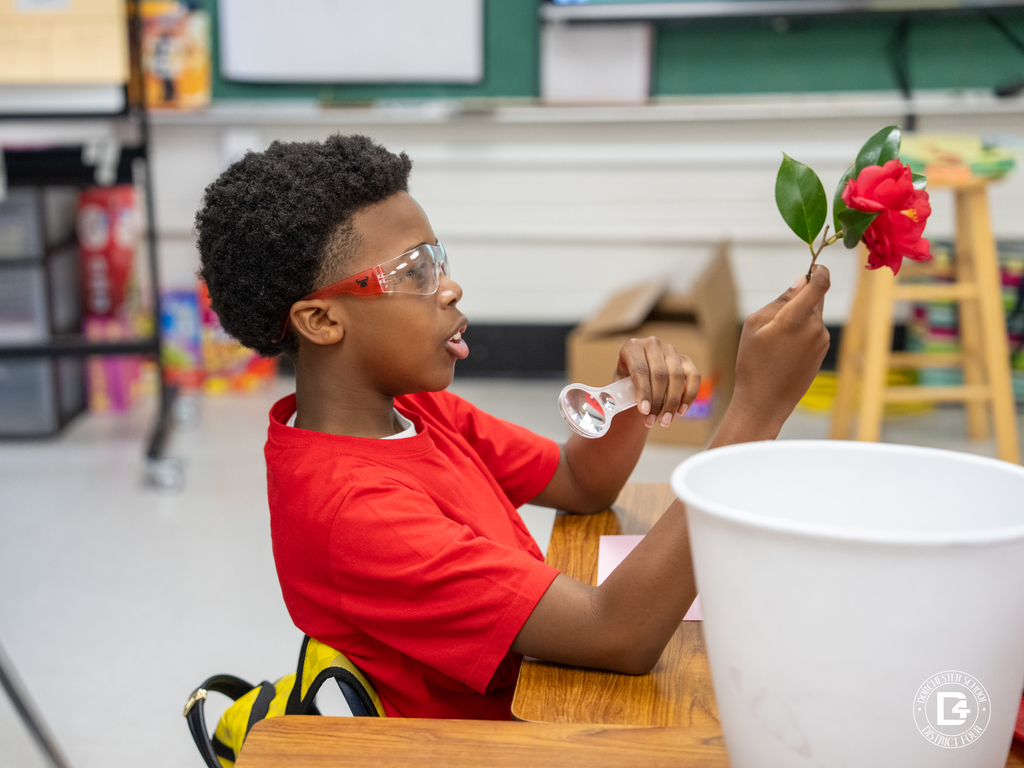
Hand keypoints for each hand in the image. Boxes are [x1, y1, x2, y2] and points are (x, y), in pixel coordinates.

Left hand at [615, 337, 700, 428]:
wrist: (638, 375)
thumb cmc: (626, 381)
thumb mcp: (619, 384)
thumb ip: (620, 393)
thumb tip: (616, 407)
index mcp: (632, 347)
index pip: (640, 370)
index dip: (643, 392)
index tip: (644, 411)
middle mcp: (653, 344)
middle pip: (660, 374)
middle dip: (657, 402)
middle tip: (653, 421)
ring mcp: (671, 350)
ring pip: (677, 377)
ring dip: (672, 403)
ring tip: (665, 421)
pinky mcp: (686, 359)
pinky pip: (694, 376)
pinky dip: (690, 395)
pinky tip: (681, 411)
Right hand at [730, 265, 830, 433]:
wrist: (764, 402)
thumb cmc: (753, 363)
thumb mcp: (754, 325)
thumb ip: (780, 301)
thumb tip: (801, 282)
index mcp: (796, 318)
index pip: (820, 283)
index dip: (819, 271)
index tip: (814, 266)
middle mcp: (815, 327)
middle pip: (815, 299)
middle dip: (800, 298)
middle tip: (776, 315)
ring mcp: (821, 341)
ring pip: (813, 316)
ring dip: (799, 317)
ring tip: (775, 340)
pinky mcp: (821, 353)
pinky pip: (813, 332)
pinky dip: (801, 333)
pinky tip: (783, 351)